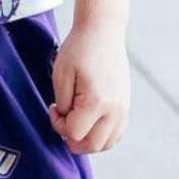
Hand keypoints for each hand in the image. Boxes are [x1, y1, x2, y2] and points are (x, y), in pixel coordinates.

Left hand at [48, 23, 130, 154]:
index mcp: (96, 102)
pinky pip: (116, 134)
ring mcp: (124, 110)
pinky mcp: (126, 106)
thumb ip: (62, 103)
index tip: (52, 106)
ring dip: (87, 140)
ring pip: (106, 144)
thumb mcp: (61, 74)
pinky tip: (88, 121)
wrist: (102, 32)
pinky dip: (101, 136)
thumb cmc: (78, 50)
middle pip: (92, 146)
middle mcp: (115, 111)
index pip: (74, 134)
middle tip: (61, 119)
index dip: (58, 125)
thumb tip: (67, 123)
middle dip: (71, 139)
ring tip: (74, 119)